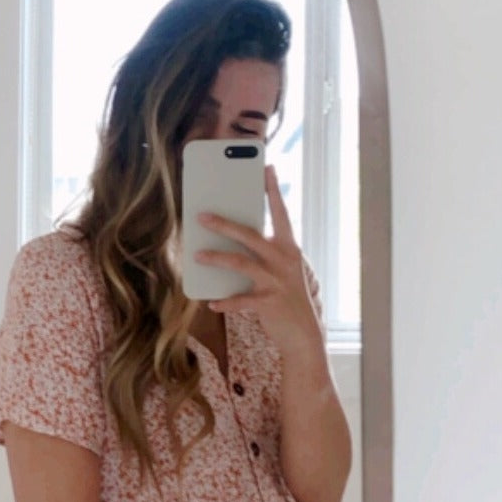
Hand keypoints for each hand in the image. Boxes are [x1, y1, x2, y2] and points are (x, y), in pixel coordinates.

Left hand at [195, 165, 322, 358]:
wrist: (304, 333)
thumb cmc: (289, 298)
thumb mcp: (284, 271)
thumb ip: (266, 255)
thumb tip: (236, 242)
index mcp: (289, 248)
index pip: (281, 213)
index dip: (273, 191)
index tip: (267, 168)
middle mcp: (283, 260)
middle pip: (249, 235)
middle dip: (224, 224)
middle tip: (203, 215)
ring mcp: (275, 281)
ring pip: (240, 263)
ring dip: (216, 259)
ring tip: (197, 256)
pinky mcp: (267, 302)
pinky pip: (240, 300)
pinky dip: (224, 302)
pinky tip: (211, 302)